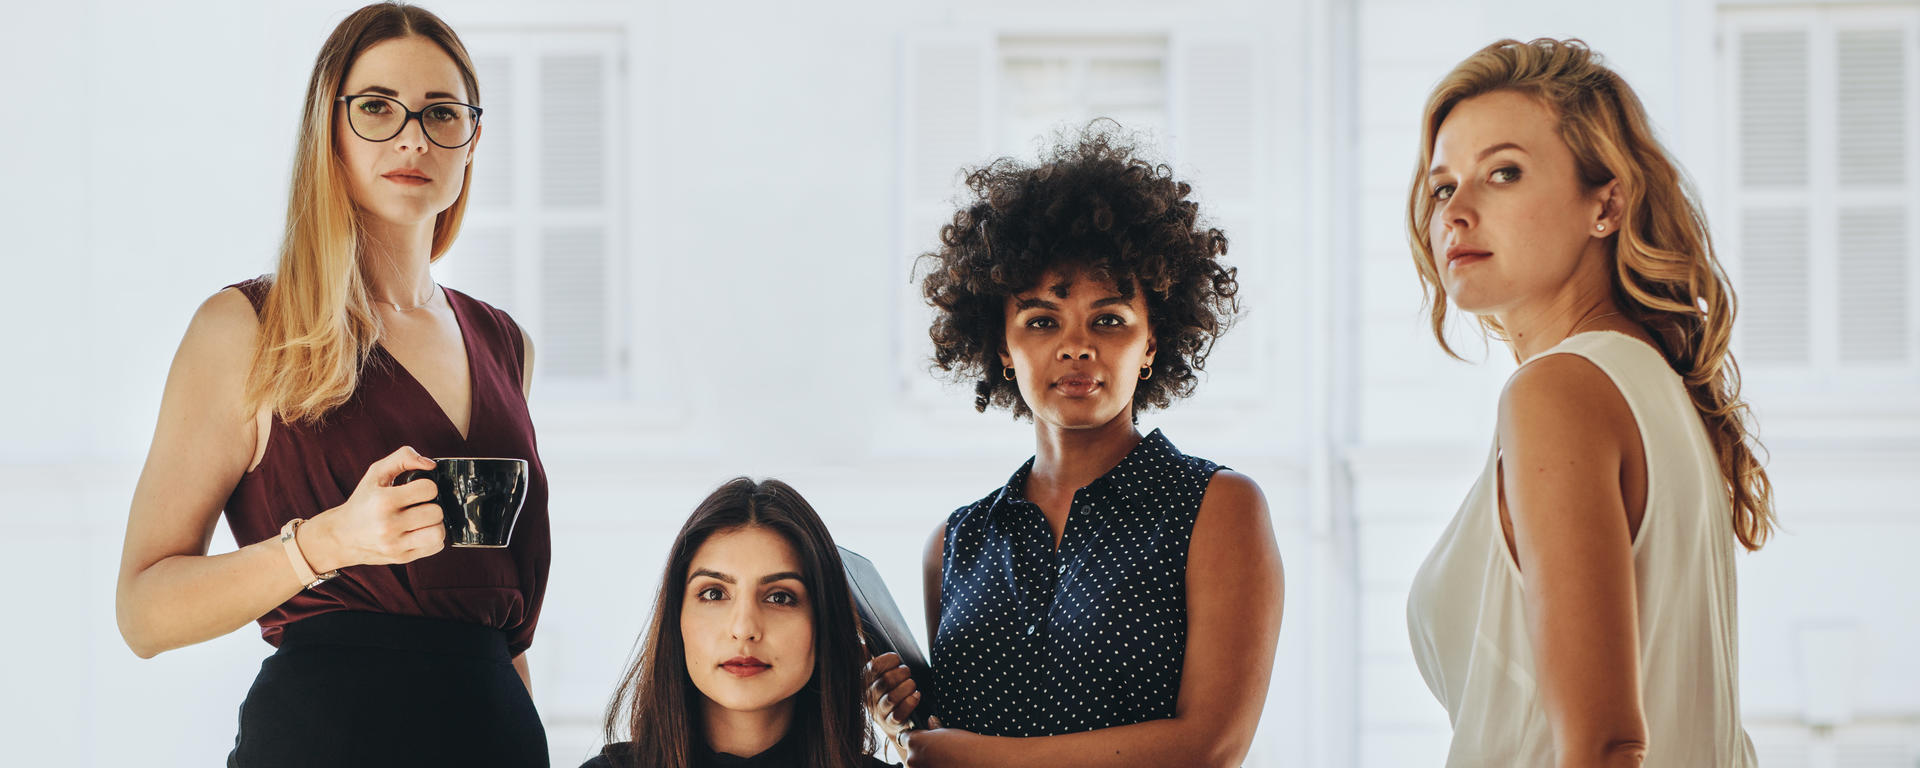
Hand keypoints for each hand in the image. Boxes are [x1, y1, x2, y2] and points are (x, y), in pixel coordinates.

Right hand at [301, 446, 443, 571]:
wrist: (341, 536)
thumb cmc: (363, 501)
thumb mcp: (376, 473)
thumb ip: (403, 458)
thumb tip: (431, 464)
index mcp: (383, 501)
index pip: (429, 489)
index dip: (426, 486)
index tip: (416, 490)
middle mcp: (388, 525)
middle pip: (436, 512)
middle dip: (431, 505)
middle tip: (419, 505)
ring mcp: (395, 545)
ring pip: (438, 533)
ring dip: (435, 524)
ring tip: (422, 519)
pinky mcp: (401, 558)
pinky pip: (435, 547)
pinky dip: (432, 538)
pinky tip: (419, 531)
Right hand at [864, 651, 921, 743]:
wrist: (892, 721)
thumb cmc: (887, 691)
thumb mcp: (878, 675)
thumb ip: (870, 659)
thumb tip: (863, 644)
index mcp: (864, 681)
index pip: (874, 667)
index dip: (889, 660)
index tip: (897, 660)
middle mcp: (869, 697)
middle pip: (886, 681)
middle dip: (902, 673)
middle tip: (908, 672)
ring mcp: (879, 712)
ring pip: (892, 698)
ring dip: (907, 687)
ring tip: (912, 684)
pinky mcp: (890, 724)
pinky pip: (899, 714)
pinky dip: (910, 703)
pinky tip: (916, 696)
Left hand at [900, 719, 960, 767]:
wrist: (977, 763)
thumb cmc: (964, 747)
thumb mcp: (948, 732)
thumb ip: (934, 729)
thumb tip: (931, 722)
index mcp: (914, 742)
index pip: (905, 737)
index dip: (915, 737)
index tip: (923, 739)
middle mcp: (912, 759)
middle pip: (911, 754)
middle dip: (922, 754)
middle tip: (939, 753)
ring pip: (918, 766)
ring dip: (926, 764)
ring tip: (945, 761)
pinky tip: (946, 766)